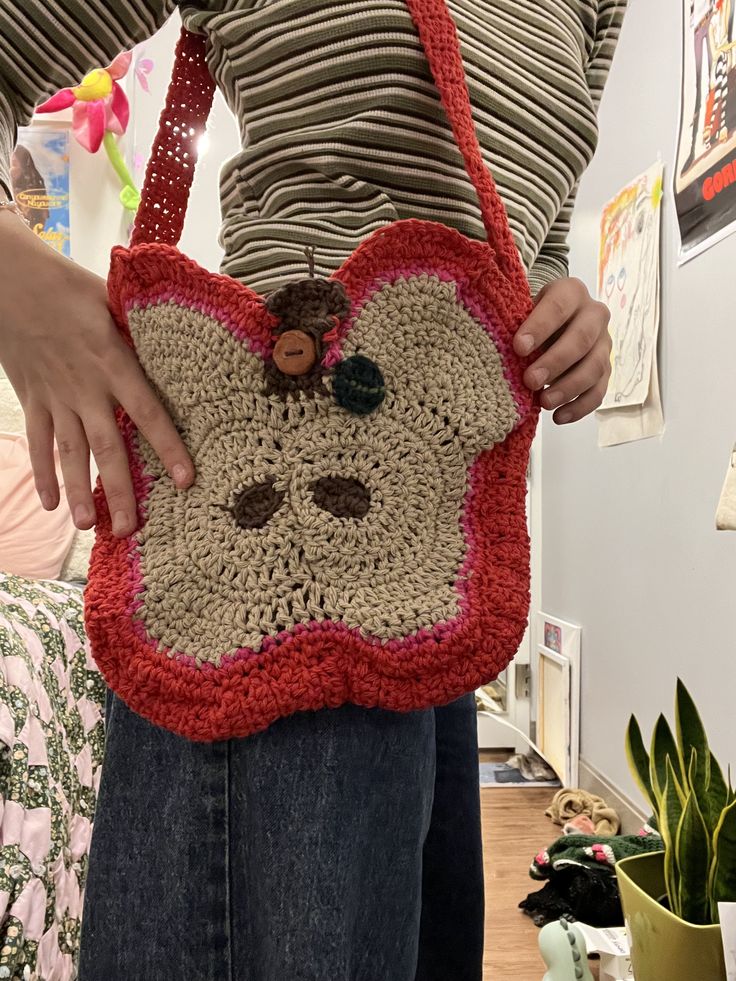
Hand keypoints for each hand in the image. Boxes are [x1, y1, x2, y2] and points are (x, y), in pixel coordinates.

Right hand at [0, 211, 194, 537]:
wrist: (8, 277)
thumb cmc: (68, 284)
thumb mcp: (114, 300)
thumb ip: (144, 330)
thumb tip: (185, 343)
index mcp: (113, 362)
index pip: (149, 412)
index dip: (168, 448)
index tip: (187, 480)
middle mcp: (85, 386)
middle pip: (107, 447)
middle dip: (120, 490)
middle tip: (129, 528)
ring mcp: (55, 395)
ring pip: (69, 452)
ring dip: (78, 491)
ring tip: (89, 526)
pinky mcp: (32, 397)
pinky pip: (39, 441)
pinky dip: (41, 473)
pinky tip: (50, 504)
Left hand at [513, 277, 611, 424]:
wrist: (551, 323)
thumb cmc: (530, 317)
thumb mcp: (522, 309)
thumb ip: (514, 322)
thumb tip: (495, 346)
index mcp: (571, 292)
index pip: (558, 306)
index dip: (539, 327)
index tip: (518, 347)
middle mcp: (594, 314)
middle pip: (581, 339)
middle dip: (555, 362)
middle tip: (530, 380)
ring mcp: (603, 343)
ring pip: (594, 367)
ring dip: (569, 388)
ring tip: (544, 402)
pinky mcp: (605, 369)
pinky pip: (598, 390)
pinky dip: (580, 407)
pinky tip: (559, 417)